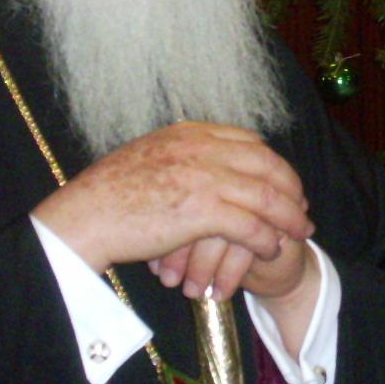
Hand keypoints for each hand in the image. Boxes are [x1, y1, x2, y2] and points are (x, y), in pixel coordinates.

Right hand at [33, 122, 313, 300]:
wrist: (82, 217)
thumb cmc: (105, 195)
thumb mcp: (147, 157)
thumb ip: (179, 156)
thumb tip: (201, 166)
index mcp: (189, 132)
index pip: (249, 141)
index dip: (272, 163)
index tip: (283, 181)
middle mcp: (202, 147)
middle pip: (266, 163)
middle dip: (291, 187)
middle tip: (302, 207)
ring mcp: (204, 176)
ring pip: (266, 194)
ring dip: (289, 216)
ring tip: (301, 231)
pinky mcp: (202, 209)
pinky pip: (251, 225)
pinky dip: (267, 239)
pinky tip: (273, 250)